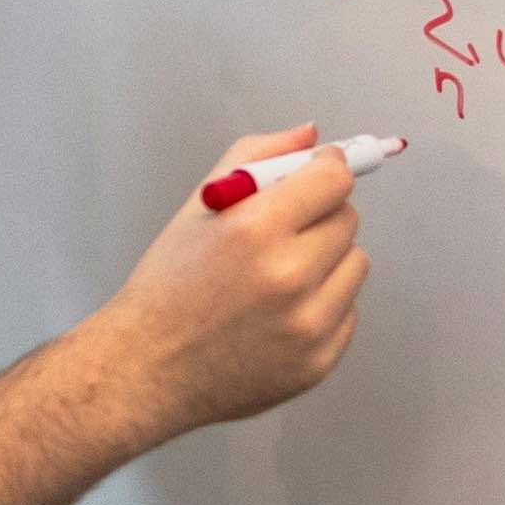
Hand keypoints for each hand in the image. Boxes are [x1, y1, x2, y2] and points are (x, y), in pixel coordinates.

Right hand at [98, 120, 371, 431]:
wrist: (148, 369)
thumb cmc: (168, 287)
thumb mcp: (200, 207)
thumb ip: (256, 158)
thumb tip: (311, 135)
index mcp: (255, 229)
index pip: (333, 178)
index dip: (325, 171)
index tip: (317, 175)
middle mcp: (288, 277)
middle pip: (348, 219)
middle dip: (320, 217)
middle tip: (282, 234)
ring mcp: (307, 324)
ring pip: (356, 264)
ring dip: (328, 262)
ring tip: (279, 277)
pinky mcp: (318, 361)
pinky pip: (349, 311)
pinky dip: (323, 305)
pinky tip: (280, 314)